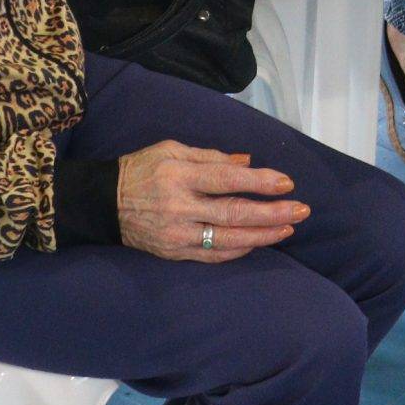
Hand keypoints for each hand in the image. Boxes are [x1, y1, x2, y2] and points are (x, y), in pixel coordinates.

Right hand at [116, 139, 306, 261]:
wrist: (103, 204)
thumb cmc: (142, 169)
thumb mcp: (172, 150)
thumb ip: (211, 156)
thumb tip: (248, 162)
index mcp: (180, 176)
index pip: (228, 179)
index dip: (260, 182)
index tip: (286, 182)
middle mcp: (180, 207)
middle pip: (234, 213)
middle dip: (272, 213)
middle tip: (301, 210)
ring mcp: (178, 234)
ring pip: (228, 238)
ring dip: (263, 235)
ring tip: (288, 228)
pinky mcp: (174, 253)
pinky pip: (213, 255)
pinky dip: (239, 249)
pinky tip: (258, 241)